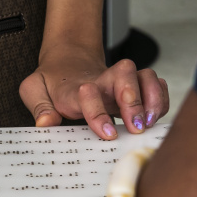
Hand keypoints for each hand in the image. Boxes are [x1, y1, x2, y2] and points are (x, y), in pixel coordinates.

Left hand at [19, 45, 169, 139]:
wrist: (67, 63)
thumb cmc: (52, 82)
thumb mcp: (33, 90)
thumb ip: (38, 106)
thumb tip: (46, 123)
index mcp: (76, 87)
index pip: (88, 93)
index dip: (98, 112)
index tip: (106, 133)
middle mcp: (103, 81)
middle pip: (125, 75)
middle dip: (133, 100)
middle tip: (136, 126)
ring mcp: (121, 82)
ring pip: (146, 76)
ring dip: (153, 98)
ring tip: (150, 122)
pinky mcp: (136, 86)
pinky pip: (157, 85)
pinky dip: (162, 99)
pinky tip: (157, 117)